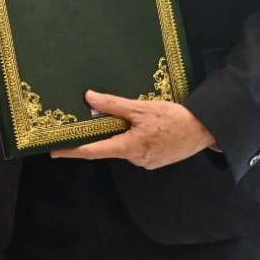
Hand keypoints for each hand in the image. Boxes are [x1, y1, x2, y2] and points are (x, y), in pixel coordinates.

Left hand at [51, 91, 215, 169]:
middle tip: (94, 121)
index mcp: (129, 147)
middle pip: (109, 147)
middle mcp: (135, 159)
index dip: (72, 152)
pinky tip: (146, 126)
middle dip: (102, 135)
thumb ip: (113, 105)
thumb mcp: (141, 108)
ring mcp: (146, 161)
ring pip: (124, 146)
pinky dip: (135, 138)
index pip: (93, 152)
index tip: (54, 152)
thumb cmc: (174, 118)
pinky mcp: (155, 160)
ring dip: (123, 134)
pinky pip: (137, 148)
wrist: (204, 130)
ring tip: (135, 118)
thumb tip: (89, 98)